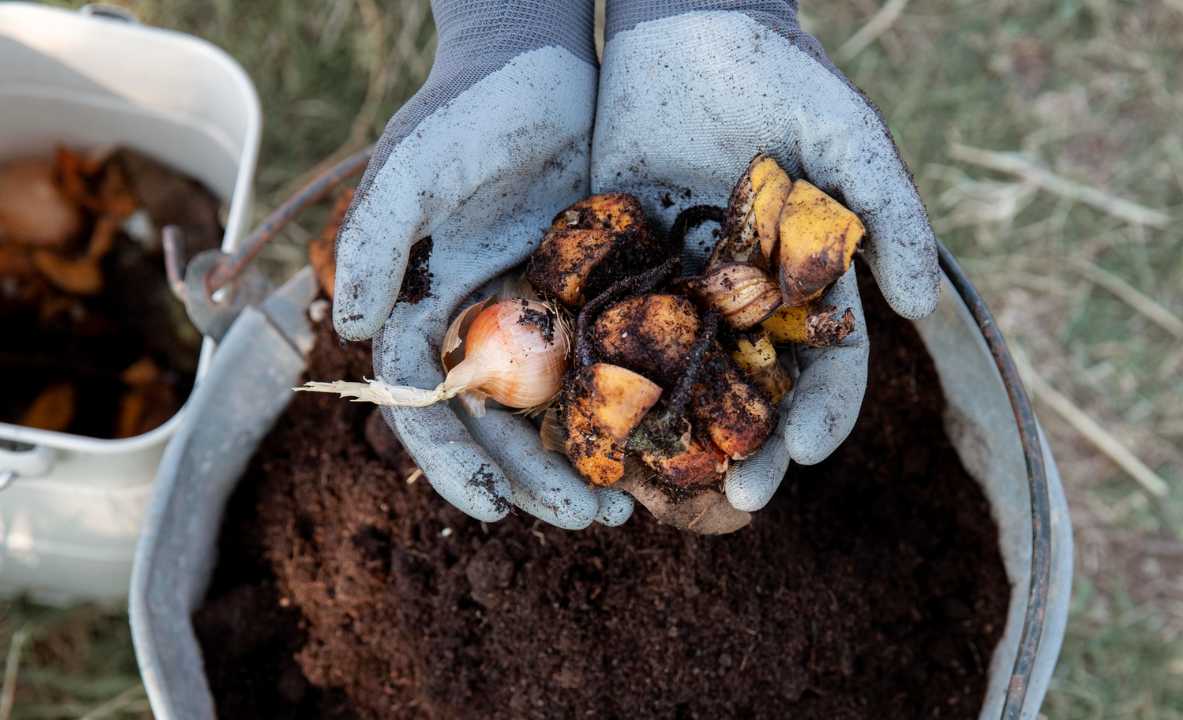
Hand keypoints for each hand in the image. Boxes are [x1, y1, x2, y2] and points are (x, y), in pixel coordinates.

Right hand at [333, 0, 633, 528]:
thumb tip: (353, 329)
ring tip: (630, 507)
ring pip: (556, 410)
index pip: (426, 405)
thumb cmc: (468, 109)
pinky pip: (608, 367)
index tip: (491, 509)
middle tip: (593, 520)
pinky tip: (662, 443)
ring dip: (586, 460)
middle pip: (499, 425)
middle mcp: (479, 325)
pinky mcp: (593, 296)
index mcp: (425, 310)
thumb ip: (378, 240)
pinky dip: (627, 408)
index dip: (452, 462)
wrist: (541, 60)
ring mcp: (538, 315)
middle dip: (534, 479)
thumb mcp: (417, 166)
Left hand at [594, 0, 940, 509]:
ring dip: (677, 434)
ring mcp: (678, 288)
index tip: (807, 453)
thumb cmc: (783, 76)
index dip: (823, 414)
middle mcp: (743, 301)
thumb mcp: (848, 137)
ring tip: (663, 480)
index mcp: (804, 286)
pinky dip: (606, 376)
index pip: (827, 368)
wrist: (688, 23)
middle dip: (752, 448)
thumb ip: (889, 215)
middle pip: (752, 395)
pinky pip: (611, 329)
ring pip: (679, 378)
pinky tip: (593, 418)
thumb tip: (919, 307)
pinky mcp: (616, 264)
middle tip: (738, 496)